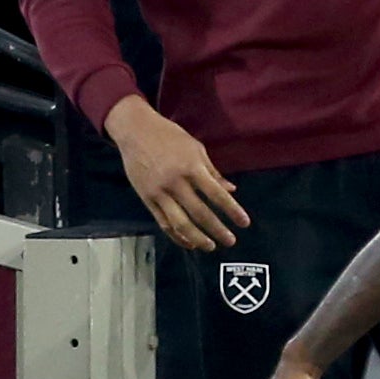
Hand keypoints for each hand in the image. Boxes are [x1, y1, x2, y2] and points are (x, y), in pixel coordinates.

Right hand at [106, 94, 249, 249]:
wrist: (135, 131)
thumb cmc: (170, 137)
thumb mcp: (196, 148)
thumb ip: (213, 172)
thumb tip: (232, 190)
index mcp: (191, 168)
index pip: (216, 195)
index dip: (232, 211)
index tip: (244, 223)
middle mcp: (175, 183)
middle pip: (200, 213)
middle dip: (217, 230)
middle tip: (231, 241)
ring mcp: (159, 193)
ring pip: (180, 223)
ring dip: (197, 238)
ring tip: (211, 246)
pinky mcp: (146, 199)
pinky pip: (163, 222)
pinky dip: (176, 235)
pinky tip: (189, 243)